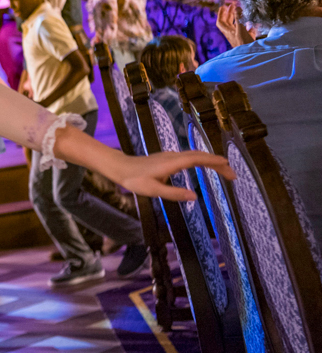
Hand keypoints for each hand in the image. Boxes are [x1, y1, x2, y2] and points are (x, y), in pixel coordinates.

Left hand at [112, 151, 234, 201]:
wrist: (120, 167)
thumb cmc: (134, 180)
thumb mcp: (153, 190)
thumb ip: (174, 194)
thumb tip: (194, 197)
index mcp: (172, 163)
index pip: (197, 159)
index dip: (214, 162)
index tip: (228, 166)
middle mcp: (173, 157)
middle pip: (200, 156)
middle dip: (218, 164)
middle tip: (233, 175)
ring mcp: (170, 156)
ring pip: (195, 155)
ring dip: (211, 161)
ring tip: (224, 170)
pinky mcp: (168, 158)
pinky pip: (189, 156)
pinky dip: (202, 160)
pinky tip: (204, 165)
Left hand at [215, 1, 250, 47]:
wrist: (250, 53)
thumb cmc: (243, 42)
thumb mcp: (240, 29)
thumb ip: (238, 18)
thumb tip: (236, 7)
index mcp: (227, 31)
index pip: (220, 22)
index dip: (220, 14)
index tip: (223, 6)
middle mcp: (231, 33)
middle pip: (227, 22)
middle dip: (229, 13)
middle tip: (233, 6)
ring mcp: (238, 35)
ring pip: (236, 24)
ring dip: (237, 17)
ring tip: (241, 10)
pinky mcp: (246, 37)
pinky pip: (245, 29)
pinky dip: (247, 24)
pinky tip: (251, 21)